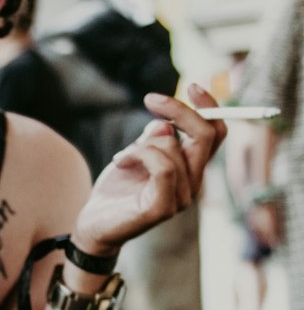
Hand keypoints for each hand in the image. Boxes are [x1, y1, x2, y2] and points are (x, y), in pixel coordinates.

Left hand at [71, 84, 225, 257]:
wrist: (94, 224)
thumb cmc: (116, 189)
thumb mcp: (135, 153)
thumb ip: (154, 137)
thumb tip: (167, 124)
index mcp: (191, 168)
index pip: (216, 132)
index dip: (210, 106)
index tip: (192, 85)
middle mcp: (193, 183)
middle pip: (206, 135)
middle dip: (180, 110)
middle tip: (150, 99)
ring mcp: (181, 198)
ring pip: (175, 148)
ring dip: (143, 143)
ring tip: (122, 156)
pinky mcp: (163, 208)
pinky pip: (163, 167)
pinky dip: (139, 154)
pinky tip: (120, 160)